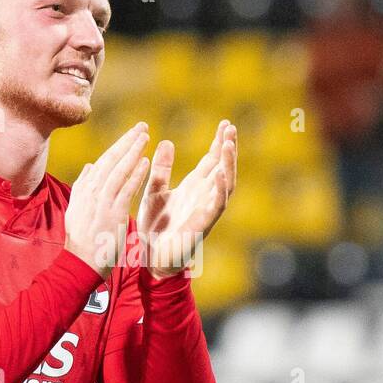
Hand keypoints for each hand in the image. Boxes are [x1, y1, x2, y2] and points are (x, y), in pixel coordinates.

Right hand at [64, 122, 150, 278]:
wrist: (81, 262)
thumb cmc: (82, 238)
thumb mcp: (76, 208)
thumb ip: (83, 186)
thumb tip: (90, 166)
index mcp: (85, 189)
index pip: (104, 161)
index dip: (119, 145)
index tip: (132, 133)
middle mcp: (92, 192)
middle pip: (111, 160)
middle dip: (127, 141)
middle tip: (142, 126)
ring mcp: (102, 202)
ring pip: (119, 171)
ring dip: (132, 152)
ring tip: (145, 137)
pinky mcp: (113, 214)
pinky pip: (125, 190)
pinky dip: (135, 175)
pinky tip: (146, 162)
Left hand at [136, 119, 237, 277]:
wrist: (151, 258)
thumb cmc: (154, 227)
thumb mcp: (154, 191)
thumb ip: (161, 169)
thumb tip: (167, 142)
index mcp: (194, 188)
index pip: (211, 161)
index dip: (219, 143)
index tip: (225, 124)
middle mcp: (204, 197)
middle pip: (223, 168)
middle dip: (228, 148)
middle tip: (231, 127)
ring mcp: (206, 210)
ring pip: (225, 184)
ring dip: (228, 164)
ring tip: (229, 144)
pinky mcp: (203, 225)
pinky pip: (216, 206)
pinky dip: (220, 189)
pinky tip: (220, 173)